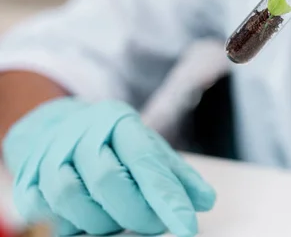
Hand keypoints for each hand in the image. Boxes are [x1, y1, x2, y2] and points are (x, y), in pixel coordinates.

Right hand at [2, 99, 214, 235]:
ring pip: (72, 197)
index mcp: (118, 121)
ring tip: (119, 220)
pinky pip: (45, 212)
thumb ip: (177, 175)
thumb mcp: (148, 148)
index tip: (187, 226)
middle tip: (154, 225)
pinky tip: (86, 220)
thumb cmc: (113, 143)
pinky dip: (70, 224)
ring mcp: (49, 155)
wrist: (55, 127)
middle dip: (136, 213)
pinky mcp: (27, 179)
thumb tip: (206, 201)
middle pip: (108, 180)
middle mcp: (81, 133)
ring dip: (102, 221)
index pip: (146, 161)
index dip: (167, 197)